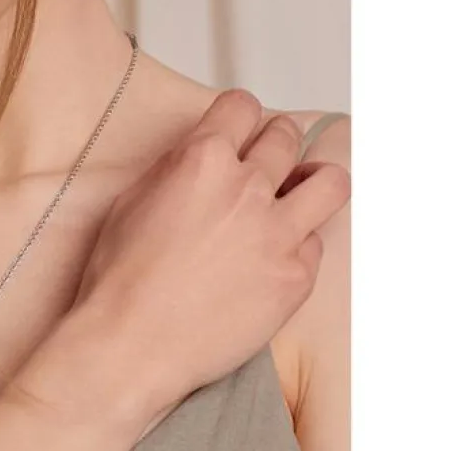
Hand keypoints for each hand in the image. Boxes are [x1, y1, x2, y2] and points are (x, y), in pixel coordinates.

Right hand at [56, 90, 350, 434]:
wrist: (133, 343)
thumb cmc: (121, 278)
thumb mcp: (132, 201)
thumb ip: (175, 170)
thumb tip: (200, 158)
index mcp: (201, 160)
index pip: (242, 107)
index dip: (239, 117)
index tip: (239, 129)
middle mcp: (247, 187)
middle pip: (285, 137)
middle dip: (275, 144)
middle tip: (267, 161)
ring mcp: (278, 233)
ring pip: (330, 182)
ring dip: (314, 181)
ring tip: (300, 194)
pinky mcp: (296, 277)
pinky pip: (315, 244)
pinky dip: (298, 246)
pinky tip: (273, 258)